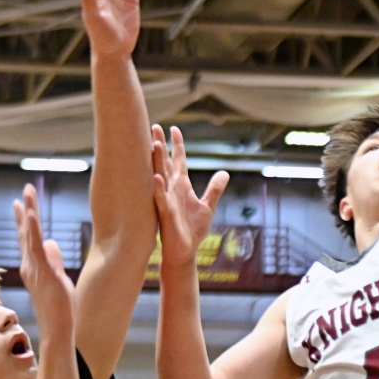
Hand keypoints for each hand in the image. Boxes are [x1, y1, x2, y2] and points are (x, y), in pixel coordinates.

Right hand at [13, 183, 74, 345]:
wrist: (58, 327)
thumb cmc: (59, 307)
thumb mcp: (57, 277)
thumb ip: (53, 259)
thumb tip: (50, 242)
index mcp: (33, 267)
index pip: (27, 239)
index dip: (25, 221)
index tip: (22, 204)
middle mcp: (29, 265)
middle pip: (26, 232)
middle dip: (25, 210)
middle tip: (24, 190)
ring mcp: (34, 268)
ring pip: (29, 234)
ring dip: (29, 212)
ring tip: (27, 193)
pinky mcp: (42, 270)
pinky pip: (35, 246)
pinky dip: (32, 229)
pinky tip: (32, 214)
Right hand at [151, 125, 228, 268]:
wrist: (184, 252)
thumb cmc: (192, 230)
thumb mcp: (207, 206)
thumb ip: (215, 189)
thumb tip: (224, 173)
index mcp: (181, 186)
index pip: (178, 160)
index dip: (177, 144)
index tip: (174, 128)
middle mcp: (172, 189)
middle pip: (165, 162)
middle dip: (160, 144)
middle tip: (154, 126)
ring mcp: (167, 200)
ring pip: (160, 176)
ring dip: (157, 161)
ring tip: (154, 143)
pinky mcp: (166, 214)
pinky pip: (161, 199)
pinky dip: (159, 189)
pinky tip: (157, 178)